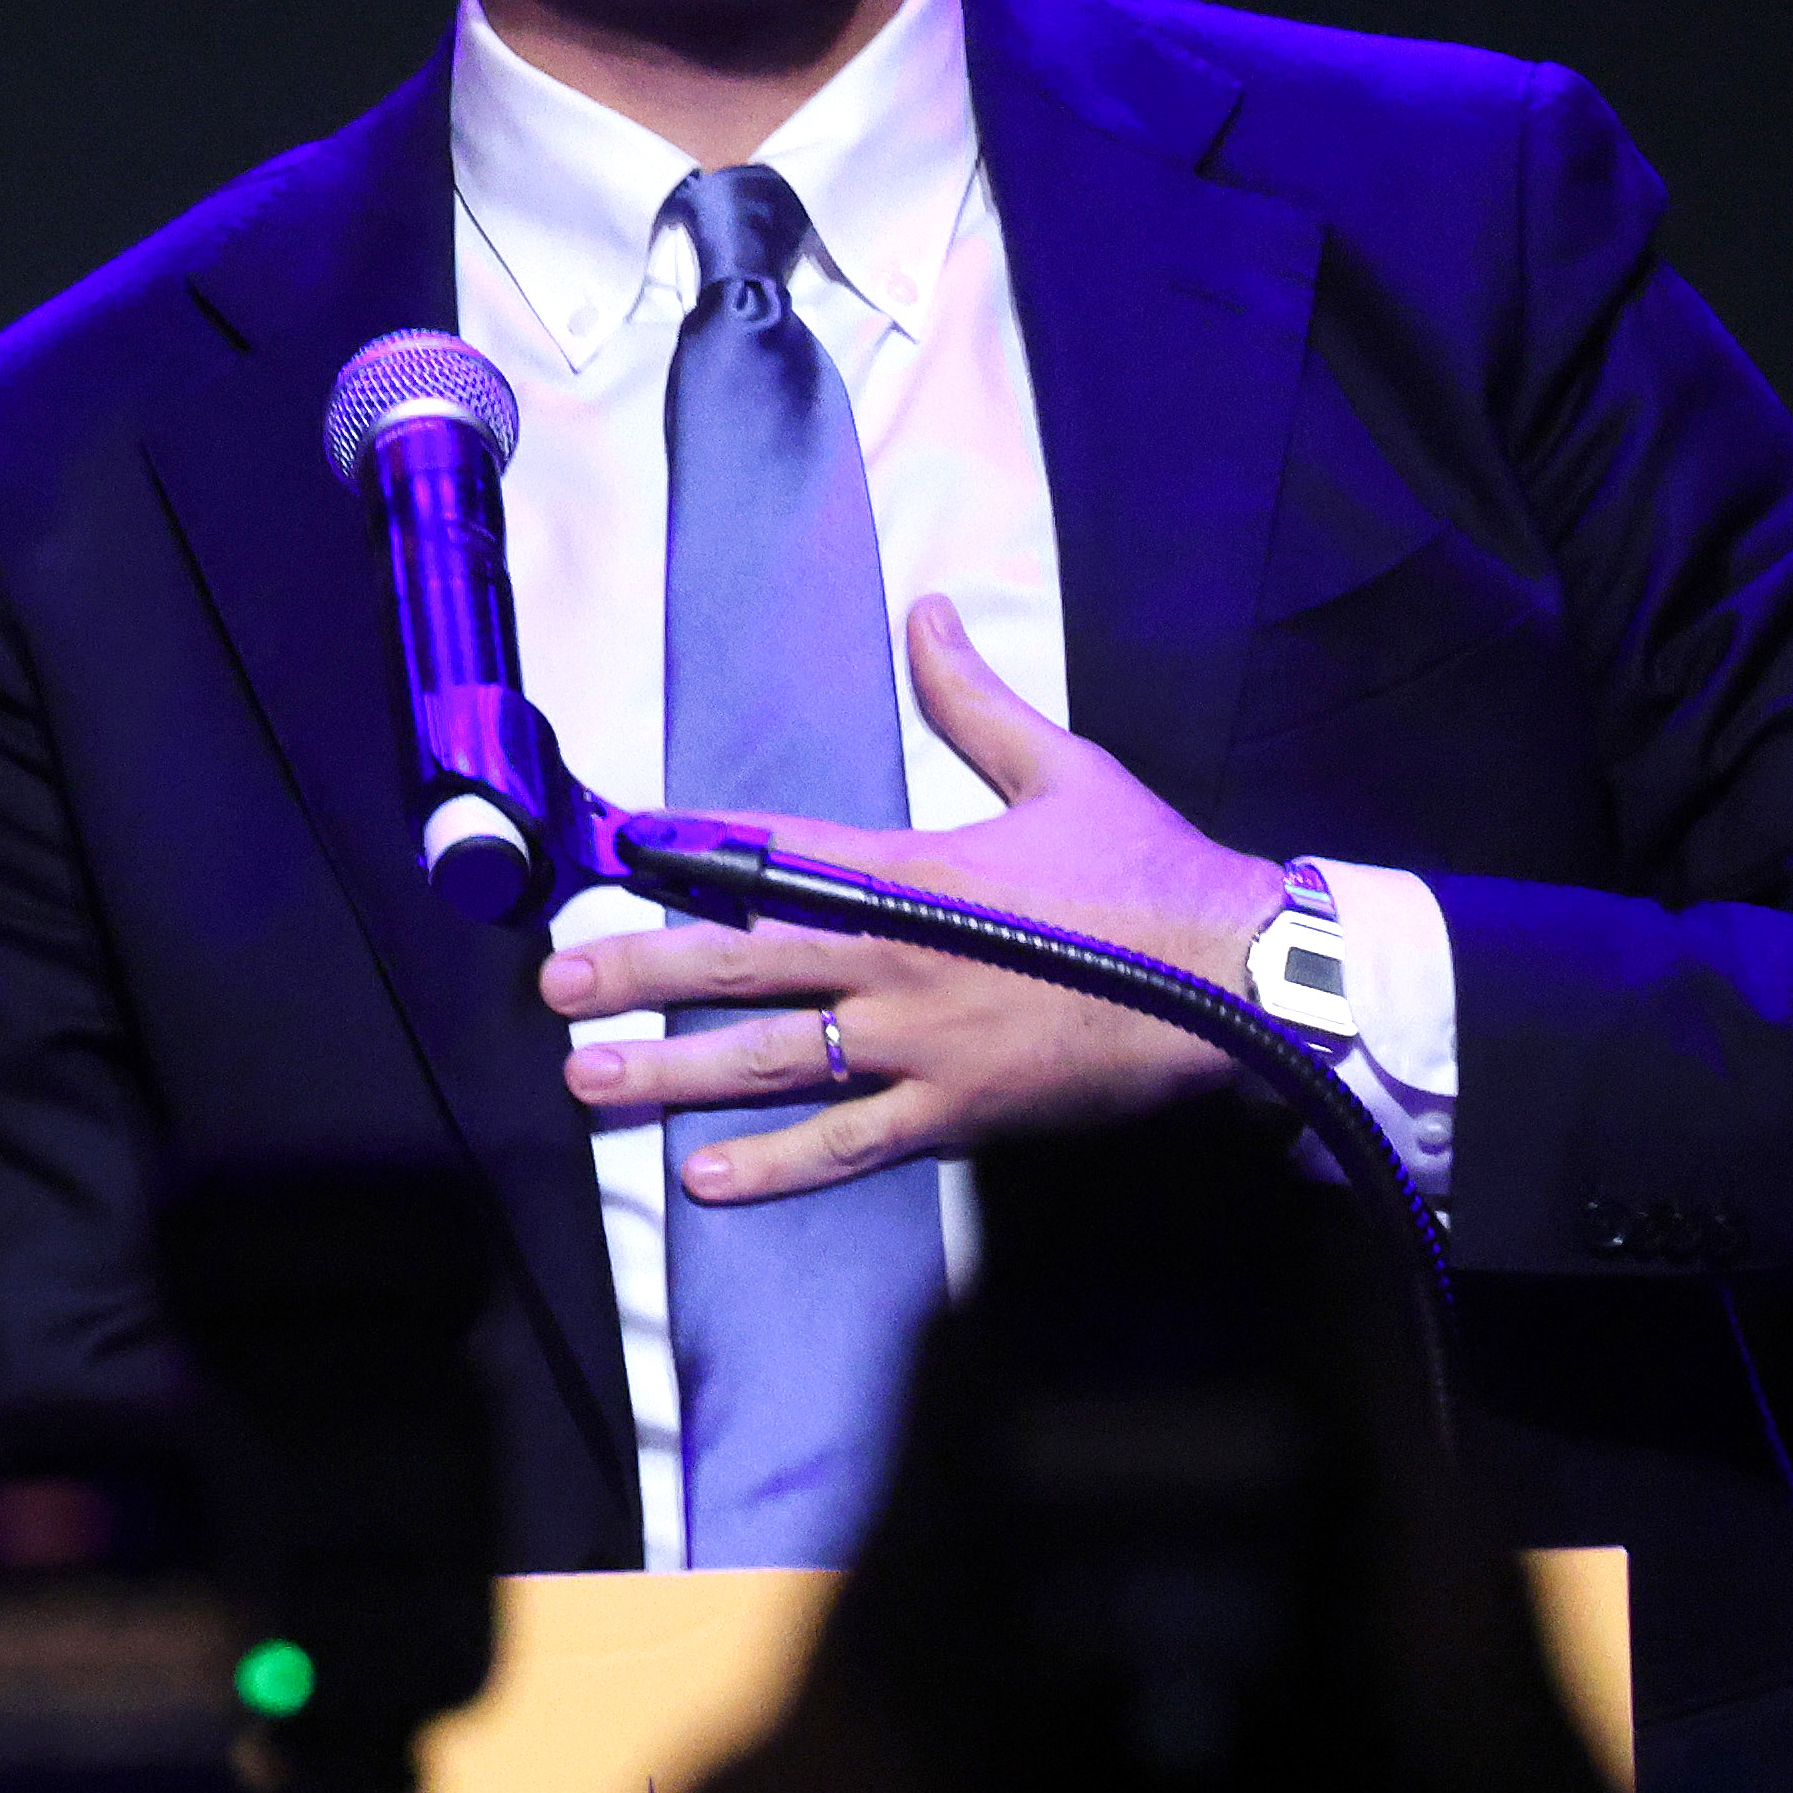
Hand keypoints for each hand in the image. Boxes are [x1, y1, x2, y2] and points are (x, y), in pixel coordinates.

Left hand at [543, 594, 1287, 1202]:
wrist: (1239, 980)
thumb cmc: (1152, 875)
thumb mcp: (1064, 768)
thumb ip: (975, 700)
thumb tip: (930, 610)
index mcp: (912, 870)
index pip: (774, 850)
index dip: (688, 846)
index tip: (615, 847)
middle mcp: (894, 959)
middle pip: (740, 963)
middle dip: (638, 970)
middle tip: (553, 984)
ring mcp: (918, 1044)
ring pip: (767, 1061)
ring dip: (670, 1071)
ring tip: (588, 1079)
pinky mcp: (953, 1112)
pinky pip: (844, 1146)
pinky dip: (771, 1167)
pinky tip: (700, 1181)